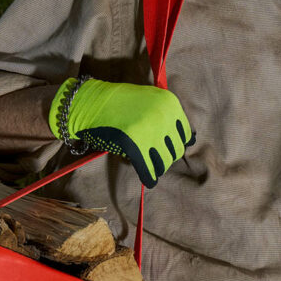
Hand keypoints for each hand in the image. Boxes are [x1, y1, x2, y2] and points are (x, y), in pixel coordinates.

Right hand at [49, 77, 194, 187]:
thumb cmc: (119, 101)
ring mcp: (150, 132)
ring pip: (164, 162)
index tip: (168, 148)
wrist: (91, 102)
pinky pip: (148, 169)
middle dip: (167, 157)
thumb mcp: (149, 99)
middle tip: (157, 159)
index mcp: (171, 104)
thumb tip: (189, 140)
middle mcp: (165, 117)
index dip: (176, 144)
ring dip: (158, 167)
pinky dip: (149, 178)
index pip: (185, 134)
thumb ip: (168, 115)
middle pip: (176, 150)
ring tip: (152, 167)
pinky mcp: (136, 146)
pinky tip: (149, 181)